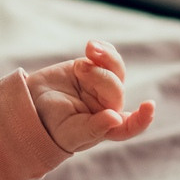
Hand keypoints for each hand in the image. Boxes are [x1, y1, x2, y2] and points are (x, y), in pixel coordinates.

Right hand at [28, 40, 156, 153]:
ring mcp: (101, 86)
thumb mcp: (70, 132)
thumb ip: (93, 128)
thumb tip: (116, 119)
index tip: (149, 106)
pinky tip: (91, 47)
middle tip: (79, 69)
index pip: (129, 127)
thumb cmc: (50, 126)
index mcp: (106, 128)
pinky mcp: (93, 68)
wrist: (29, 104)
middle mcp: (107, 107)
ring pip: (116, 70)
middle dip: (101, 77)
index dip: (142, 119)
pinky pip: (108, 56)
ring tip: (89, 49)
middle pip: (117, 90)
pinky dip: (103, 49)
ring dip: (106, 58)